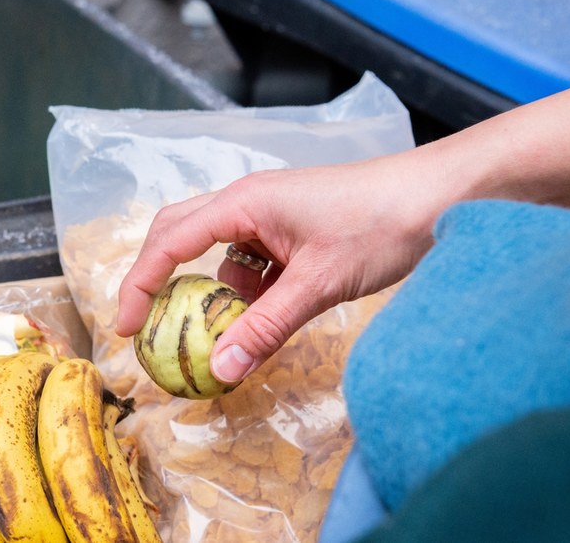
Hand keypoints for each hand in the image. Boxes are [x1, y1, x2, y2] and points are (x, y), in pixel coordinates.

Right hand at [113, 73, 569, 385]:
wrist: (442, 197)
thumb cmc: (380, 223)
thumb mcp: (318, 284)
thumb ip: (264, 327)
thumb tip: (220, 371)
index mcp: (242, 202)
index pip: (168, 242)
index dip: (139, 284)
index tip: (127, 328)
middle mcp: (248, 202)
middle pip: (179, 235)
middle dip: (158, 279)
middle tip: (147, 326)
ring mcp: (272, 215)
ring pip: (219, 253)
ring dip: (213, 291)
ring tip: (220, 332)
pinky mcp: (294, 231)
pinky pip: (253, 262)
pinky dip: (249, 291)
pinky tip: (270, 313)